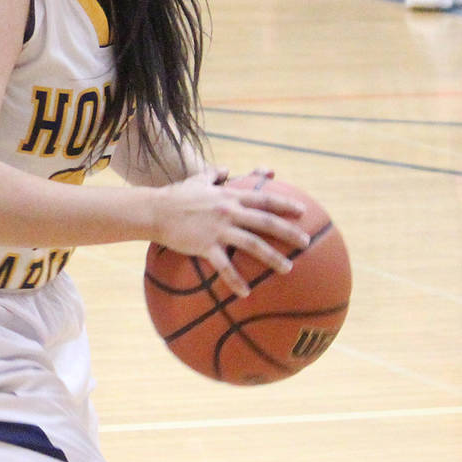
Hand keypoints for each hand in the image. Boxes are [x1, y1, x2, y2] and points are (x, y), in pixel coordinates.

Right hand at [151, 170, 308, 297]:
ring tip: (288, 268)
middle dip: (289, 232)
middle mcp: (229, 211)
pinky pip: (225, 266)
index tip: (302, 211)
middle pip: (266, 222)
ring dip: (273, 257)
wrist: (155, 210)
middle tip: (306, 242)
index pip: (264, 199)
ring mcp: (218, 229)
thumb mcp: (197, 180)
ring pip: (252, 244)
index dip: (285, 204)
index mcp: (230, 196)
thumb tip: (225, 169)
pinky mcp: (205, 245)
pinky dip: (236, 280)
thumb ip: (214, 174)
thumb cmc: (176, 195)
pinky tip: (246, 292)